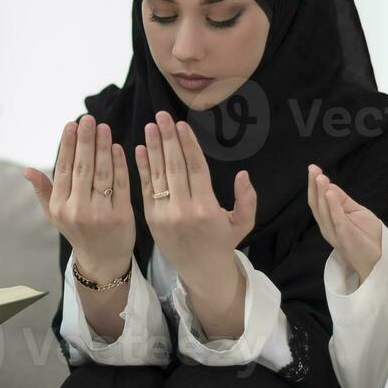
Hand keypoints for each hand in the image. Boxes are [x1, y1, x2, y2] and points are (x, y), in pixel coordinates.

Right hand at [25, 114, 134, 281]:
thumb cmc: (78, 231)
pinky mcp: (121, 215)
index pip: (63, 169)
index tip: (72, 124)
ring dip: (103, 147)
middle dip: (86, 140)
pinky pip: (120, 184)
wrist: (102, 261)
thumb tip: (27, 170)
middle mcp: (77, 210)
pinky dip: (119, 164)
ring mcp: (100, 213)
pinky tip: (117, 148)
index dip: (67, 145)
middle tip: (89, 119)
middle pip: (82, 168)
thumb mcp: (55, 215)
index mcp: (59, 207)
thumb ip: (44, 190)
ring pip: (102, 173)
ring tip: (104, 128)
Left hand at [133, 111, 255, 276]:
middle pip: (175, 167)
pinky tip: (140, 149)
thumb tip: (243, 174)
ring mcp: (165, 215)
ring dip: (153, 148)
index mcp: (207, 208)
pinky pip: (145, 190)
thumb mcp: (243, 223)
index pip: (196, 169)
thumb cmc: (223, 242)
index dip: (188, 145)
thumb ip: (247, 199)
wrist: (201, 272)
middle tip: (161, 116)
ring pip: (158, 175)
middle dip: (168, 139)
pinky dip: (142, 168)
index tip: (181, 124)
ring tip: (150, 126)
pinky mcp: (151, 219)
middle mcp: (184, 210)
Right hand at [307, 163, 383, 281]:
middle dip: (313, 186)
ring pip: (323, 210)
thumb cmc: (365, 235)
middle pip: (316, 204)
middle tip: (313, 169)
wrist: (376, 258)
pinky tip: (330, 194)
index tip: (314, 168)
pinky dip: (333, 206)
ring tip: (320, 177)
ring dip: (321, 193)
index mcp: (328, 219)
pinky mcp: (344, 236)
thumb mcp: (356, 211)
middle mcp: (327, 225)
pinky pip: (337, 219)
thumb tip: (330, 186)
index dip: (315, 184)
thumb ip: (344, 200)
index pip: (318, 199)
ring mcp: (334, 232)